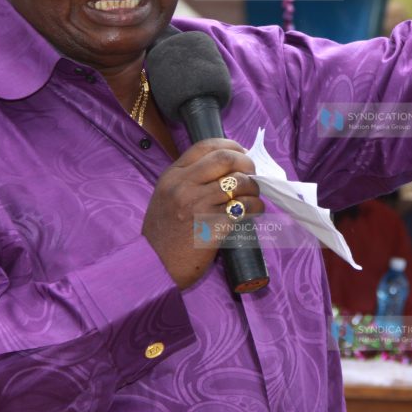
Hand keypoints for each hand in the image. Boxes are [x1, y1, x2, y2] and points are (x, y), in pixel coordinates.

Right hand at [142, 138, 263, 287]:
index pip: (206, 146)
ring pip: (240, 182)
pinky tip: (254, 211)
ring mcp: (199, 204)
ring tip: (253, 196)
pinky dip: (256, 207)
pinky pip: (245, 207)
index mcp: (173, 175)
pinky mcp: (214, 225)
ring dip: (254, 188)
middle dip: (246, 163)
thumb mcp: (166, 196)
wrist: (155, 266)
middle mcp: (185, 185)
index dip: (230, 145)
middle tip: (252, 173)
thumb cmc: (163, 234)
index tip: (241, 153)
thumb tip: (225, 167)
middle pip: (226, 158)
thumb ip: (188, 179)